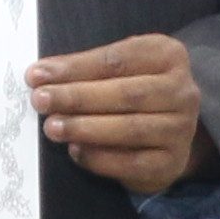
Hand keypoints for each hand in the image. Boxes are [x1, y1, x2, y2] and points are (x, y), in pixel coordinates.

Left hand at [30, 35, 206, 195]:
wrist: (167, 134)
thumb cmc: (133, 92)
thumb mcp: (117, 70)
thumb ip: (85, 70)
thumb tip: (40, 75)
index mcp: (168, 55)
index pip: (117, 60)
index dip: (76, 68)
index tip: (38, 74)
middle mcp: (182, 91)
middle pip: (126, 94)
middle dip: (78, 97)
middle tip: (41, 100)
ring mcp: (181, 129)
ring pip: (130, 128)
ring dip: (86, 128)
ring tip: (52, 127)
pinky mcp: (171, 162)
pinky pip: (132, 162)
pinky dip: (99, 158)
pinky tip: (74, 151)